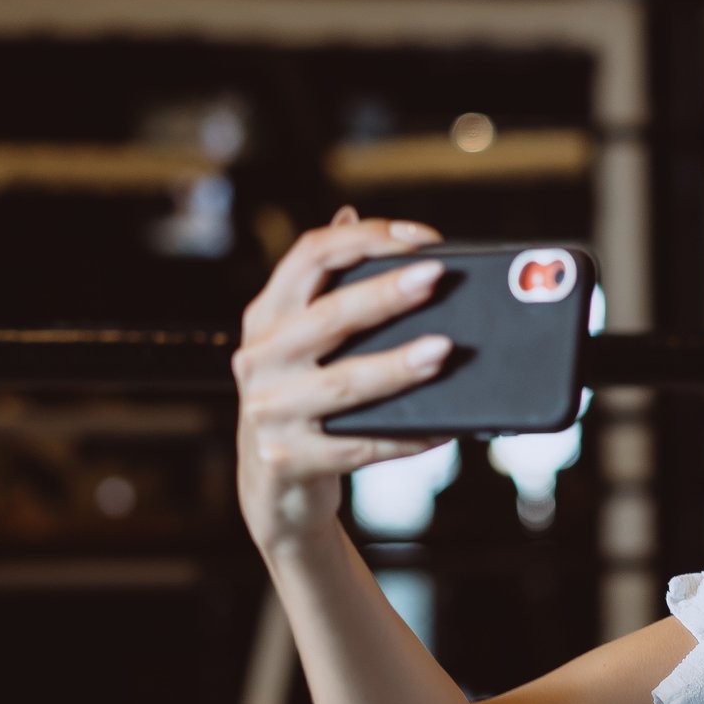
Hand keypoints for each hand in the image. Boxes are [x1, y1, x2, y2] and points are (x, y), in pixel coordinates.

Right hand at [231, 205, 451, 558]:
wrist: (273, 490)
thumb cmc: (299, 400)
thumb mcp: (298, 340)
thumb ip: (322, 285)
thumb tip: (349, 213)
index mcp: (265, 317)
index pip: (310, 256)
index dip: (365, 238)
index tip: (420, 237)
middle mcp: (260, 358)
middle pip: (329, 315)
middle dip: (386, 293)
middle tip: (436, 277)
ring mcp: (271, 411)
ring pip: (345, 382)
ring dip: (398, 366)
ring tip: (444, 350)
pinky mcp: (290, 460)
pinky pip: (361, 445)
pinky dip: (406, 436)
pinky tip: (443, 427)